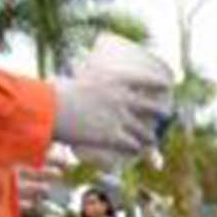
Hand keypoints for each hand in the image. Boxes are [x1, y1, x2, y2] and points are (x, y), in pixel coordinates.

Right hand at [52, 43, 173, 160]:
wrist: (48, 109)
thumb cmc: (55, 92)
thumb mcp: (75, 79)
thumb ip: (82, 77)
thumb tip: (75, 66)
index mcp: (115, 80)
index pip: (147, 80)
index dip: (161, 84)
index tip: (168, 86)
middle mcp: (123, 99)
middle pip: (154, 108)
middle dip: (163, 114)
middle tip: (164, 116)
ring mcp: (120, 118)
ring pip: (146, 132)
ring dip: (151, 137)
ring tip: (152, 140)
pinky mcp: (114, 136)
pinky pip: (134, 145)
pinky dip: (137, 149)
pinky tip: (139, 151)